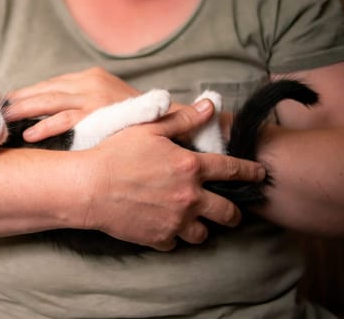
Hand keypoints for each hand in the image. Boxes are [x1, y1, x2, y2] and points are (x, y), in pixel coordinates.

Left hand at [7, 67, 139, 141]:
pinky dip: (45, 126)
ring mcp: (94, 97)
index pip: (49, 85)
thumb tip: (46, 114)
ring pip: (49, 102)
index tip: (6, 103)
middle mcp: (89, 83)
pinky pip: (66, 120)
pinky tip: (29, 134)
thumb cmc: (128, 116)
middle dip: (18, 101)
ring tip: (4, 121)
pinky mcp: (99, 114)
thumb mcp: (103, 101)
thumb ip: (78, 103)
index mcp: (88, 78)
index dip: (26, 94)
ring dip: (24, 111)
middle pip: (44, 91)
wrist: (162, 120)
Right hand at [84, 101, 265, 250]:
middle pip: (227, 212)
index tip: (261, 175)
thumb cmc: (116, 154)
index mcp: (190, 167)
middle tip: (230, 211)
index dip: (251, 172)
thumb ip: (183, 119)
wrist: (89, 187)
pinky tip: (164, 226)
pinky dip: (173, 235)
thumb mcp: (149, 129)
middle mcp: (190, 197)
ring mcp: (175, 221)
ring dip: (202, 226)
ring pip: (203, 233)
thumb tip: (209, 106)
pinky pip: (176, 242)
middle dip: (233, 212)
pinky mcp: (159, 238)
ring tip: (193, 220)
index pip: (233, 170)